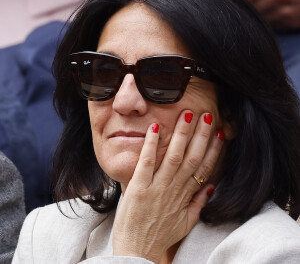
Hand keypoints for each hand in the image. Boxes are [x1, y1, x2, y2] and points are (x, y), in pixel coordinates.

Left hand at [112, 111, 223, 262]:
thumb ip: (199, 203)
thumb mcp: (186, 222)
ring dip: (181, 134)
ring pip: (173, 156)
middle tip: (207, 116)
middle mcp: (174, 188)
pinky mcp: (138, 187)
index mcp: (186, 196)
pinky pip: (147, 162)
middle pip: (192, 157)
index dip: (214, 150)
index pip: (205, 168)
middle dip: (201, 135)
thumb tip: (211, 187)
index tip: (220, 134)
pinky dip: (151, 145)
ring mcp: (156, 187)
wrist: (137, 251)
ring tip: (187, 115)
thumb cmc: (160, 235)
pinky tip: (155, 128)